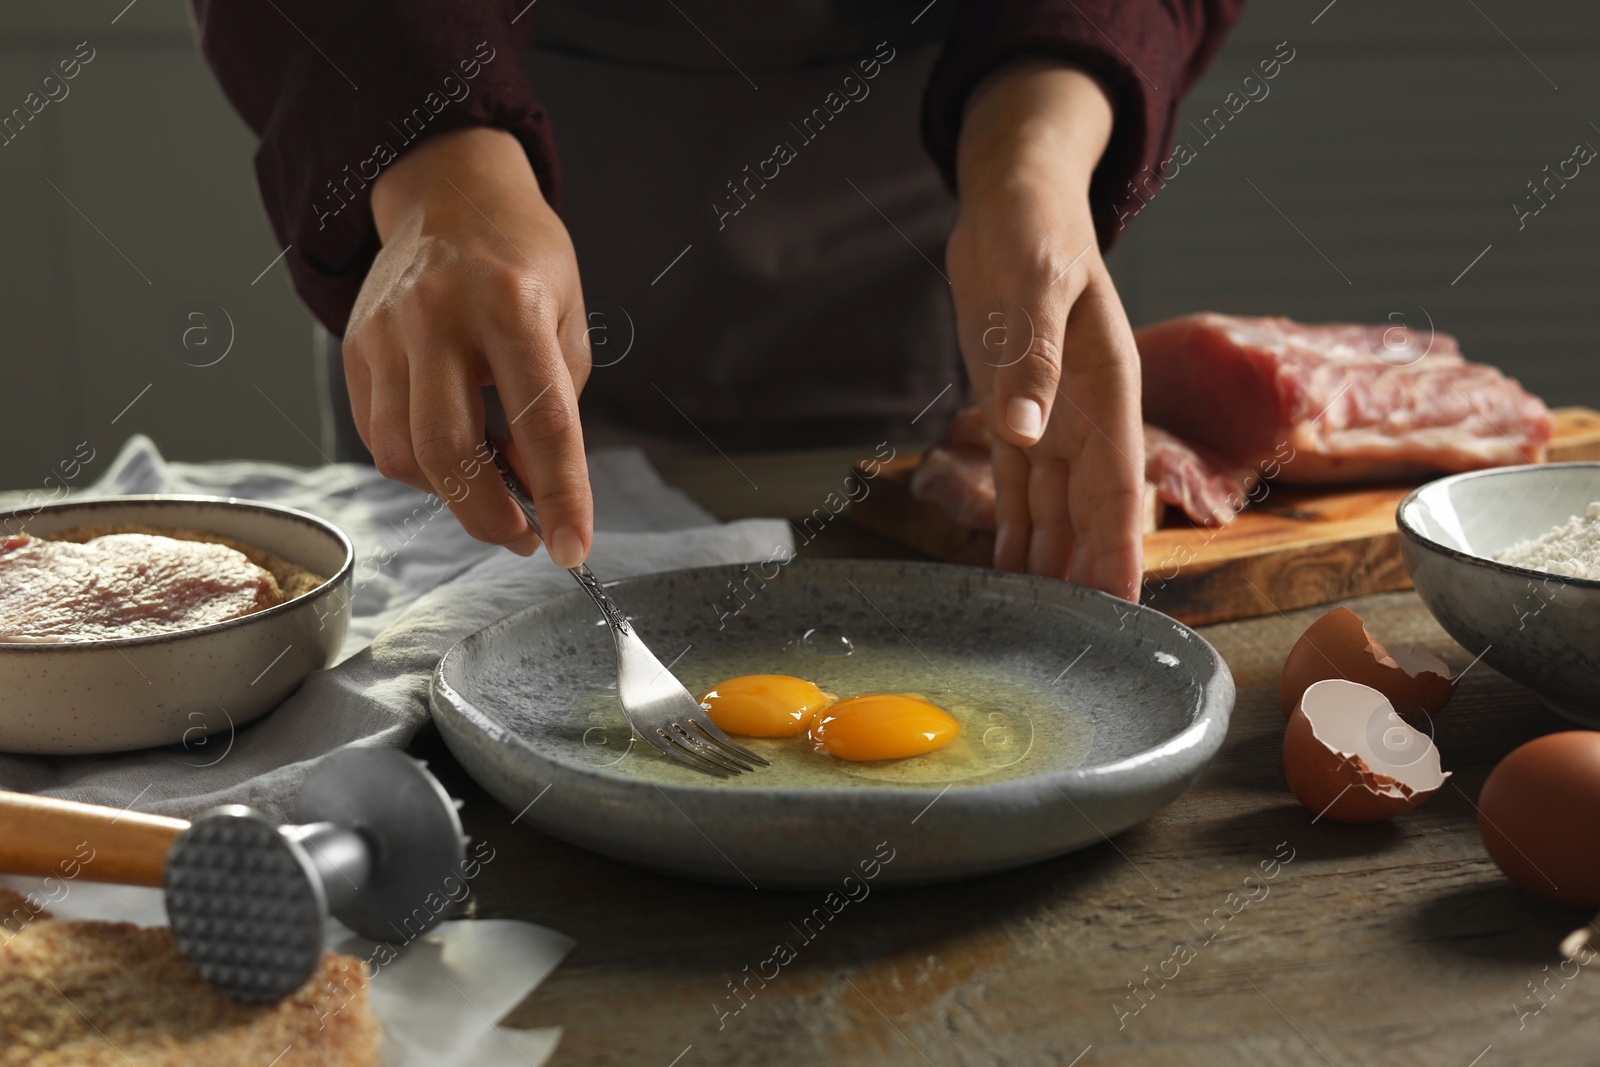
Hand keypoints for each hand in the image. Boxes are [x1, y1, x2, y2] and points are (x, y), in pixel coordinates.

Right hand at [345, 127, 592, 565]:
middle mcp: (438, 315)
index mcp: (510, 303)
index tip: (573, 549)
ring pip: (402, 453)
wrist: (449, 190)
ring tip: (492, 492)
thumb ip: (556, 405)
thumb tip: (532, 488)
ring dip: (452, 496)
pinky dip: (419, 466)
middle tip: (524, 538)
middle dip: (490, 516)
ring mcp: (386, 331)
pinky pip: (378, 434)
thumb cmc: (523, 256)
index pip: (541, 421)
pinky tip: (453, 457)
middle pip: (450, 452)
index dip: (560, 496)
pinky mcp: (355, 346)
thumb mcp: (566, 318)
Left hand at [947, 64, 1144, 598]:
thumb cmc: (1035, 230)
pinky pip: (1017, 486)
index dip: (1123, 547)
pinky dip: (1014, 528)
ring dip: (1053, 560)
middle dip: (1091, 572)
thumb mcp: (1036, 283)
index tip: (1126, 603)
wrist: (1012, 203)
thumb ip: (1034, 357)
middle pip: (1092, 510)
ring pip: (1056, 507)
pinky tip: (1011, 569)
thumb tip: (1024, 429)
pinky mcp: (1012, 412)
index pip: (1122, 485)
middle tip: (1087, 637)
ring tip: (1049, 619)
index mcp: (1109, 387)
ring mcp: (1051, 417)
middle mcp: (1086, 413)